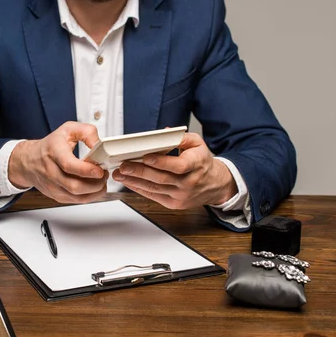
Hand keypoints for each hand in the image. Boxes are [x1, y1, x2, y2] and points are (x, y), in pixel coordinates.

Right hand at [9, 122, 107, 202]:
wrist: (29, 161)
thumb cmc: (50, 146)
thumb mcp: (68, 129)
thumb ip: (87, 132)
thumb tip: (100, 144)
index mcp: (54, 152)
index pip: (69, 165)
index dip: (86, 170)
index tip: (100, 170)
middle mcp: (51, 172)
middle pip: (74, 186)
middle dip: (95, 184)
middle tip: (104, 175)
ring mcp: (53, 186)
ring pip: (77, 197)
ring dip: (95, 192)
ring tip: (101, 181)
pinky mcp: (57, 196)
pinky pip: (76, 201)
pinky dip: (89, 196)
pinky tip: (94, 188)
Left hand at [112, 132, 236, 208]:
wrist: (214, 185)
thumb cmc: (202, 162)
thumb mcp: (198, 144)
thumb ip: (180, 137)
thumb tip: (164, 132)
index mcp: (196, 165)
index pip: (177, 166)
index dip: (160, 162)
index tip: (145, 157)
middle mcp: (189, 182)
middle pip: (161, 178)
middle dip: (139, 172)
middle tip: (123, 166)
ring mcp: (181, 195)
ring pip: (154, 188)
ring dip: (134, 181)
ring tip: (120, 174)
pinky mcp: (174, 204)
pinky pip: (154, 196)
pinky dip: (139, 189)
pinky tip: (129, 182)